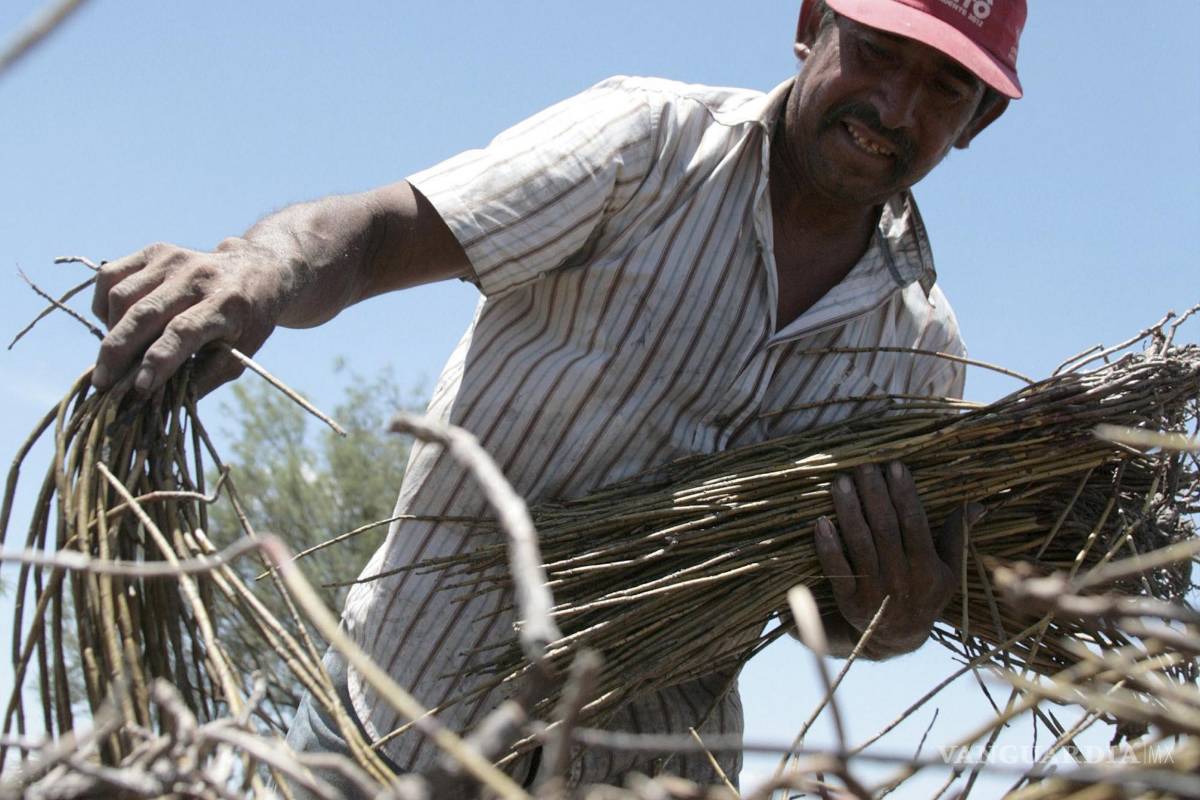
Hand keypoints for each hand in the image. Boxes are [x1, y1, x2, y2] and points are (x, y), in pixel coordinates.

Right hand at [91, 238, 290, 396]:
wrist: (257, 269)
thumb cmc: (247, 322)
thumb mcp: (239, 354)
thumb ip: (202, 378)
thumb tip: (158, 403)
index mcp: (228, 304)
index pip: (183, 331)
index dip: (158, 360)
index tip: (138, 388)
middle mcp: (198, 277)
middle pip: (145, 314)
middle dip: (118, 353)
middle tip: (102, 384)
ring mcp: (174, 259)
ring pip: (123, 295)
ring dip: (111, 332)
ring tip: (116, 356)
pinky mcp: (155, 251)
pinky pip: (112, 275)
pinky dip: (104, 304)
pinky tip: (116, 323)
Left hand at [813, 461, 980, 657]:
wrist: (897, 638)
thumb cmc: (924, 592)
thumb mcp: (948, 571)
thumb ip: (958, 537)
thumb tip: (979, 506)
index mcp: (929, 569)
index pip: (915, 523)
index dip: (905, 494)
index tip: (894, 466)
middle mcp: (902, 580)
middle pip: (885, 529)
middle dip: (873, 495)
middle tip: (862, 466)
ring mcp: (874, 592)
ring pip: (860, 544)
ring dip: (849, 511)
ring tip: (840, 483)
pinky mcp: (849, 601)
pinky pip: (838, 570)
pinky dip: (828, 546)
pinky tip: (821, 522)